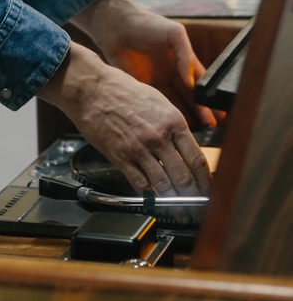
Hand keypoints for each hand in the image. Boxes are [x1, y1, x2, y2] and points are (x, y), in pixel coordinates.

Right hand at [38, 43, 211, 220]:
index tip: (208, 190)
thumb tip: (183, 146)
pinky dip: (148, 194)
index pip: (197, 159)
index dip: (205, 180)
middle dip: (192, 196)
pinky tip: (152, 198)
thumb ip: (173, 125)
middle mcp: (159, 137)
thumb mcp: (158, 102)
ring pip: (163, 184)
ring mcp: (139, 149)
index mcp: (174, 121)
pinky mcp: (120, 156)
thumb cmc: (123, 91)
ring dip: (173, 201)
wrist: (92, 89)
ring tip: (178, 210)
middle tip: (196, 207)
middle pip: (183, 176)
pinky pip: (139, 183)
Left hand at [71, 0, 217, 127]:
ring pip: (172, 104)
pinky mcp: (138, 87)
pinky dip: (160, 114)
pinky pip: (151, 104)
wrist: (117, 26)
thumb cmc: (148, 24)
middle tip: (212, 129)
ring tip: (193, 133)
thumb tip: (192, 81)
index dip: (210, 98)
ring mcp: (154, 82)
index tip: (222, 113)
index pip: (200, 84)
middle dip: (201, 113)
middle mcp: (170, 74)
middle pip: (189, 98)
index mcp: (182, 62)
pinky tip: (168, 125)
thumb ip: (186, 56)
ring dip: (182, 117)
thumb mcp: (174, 34)